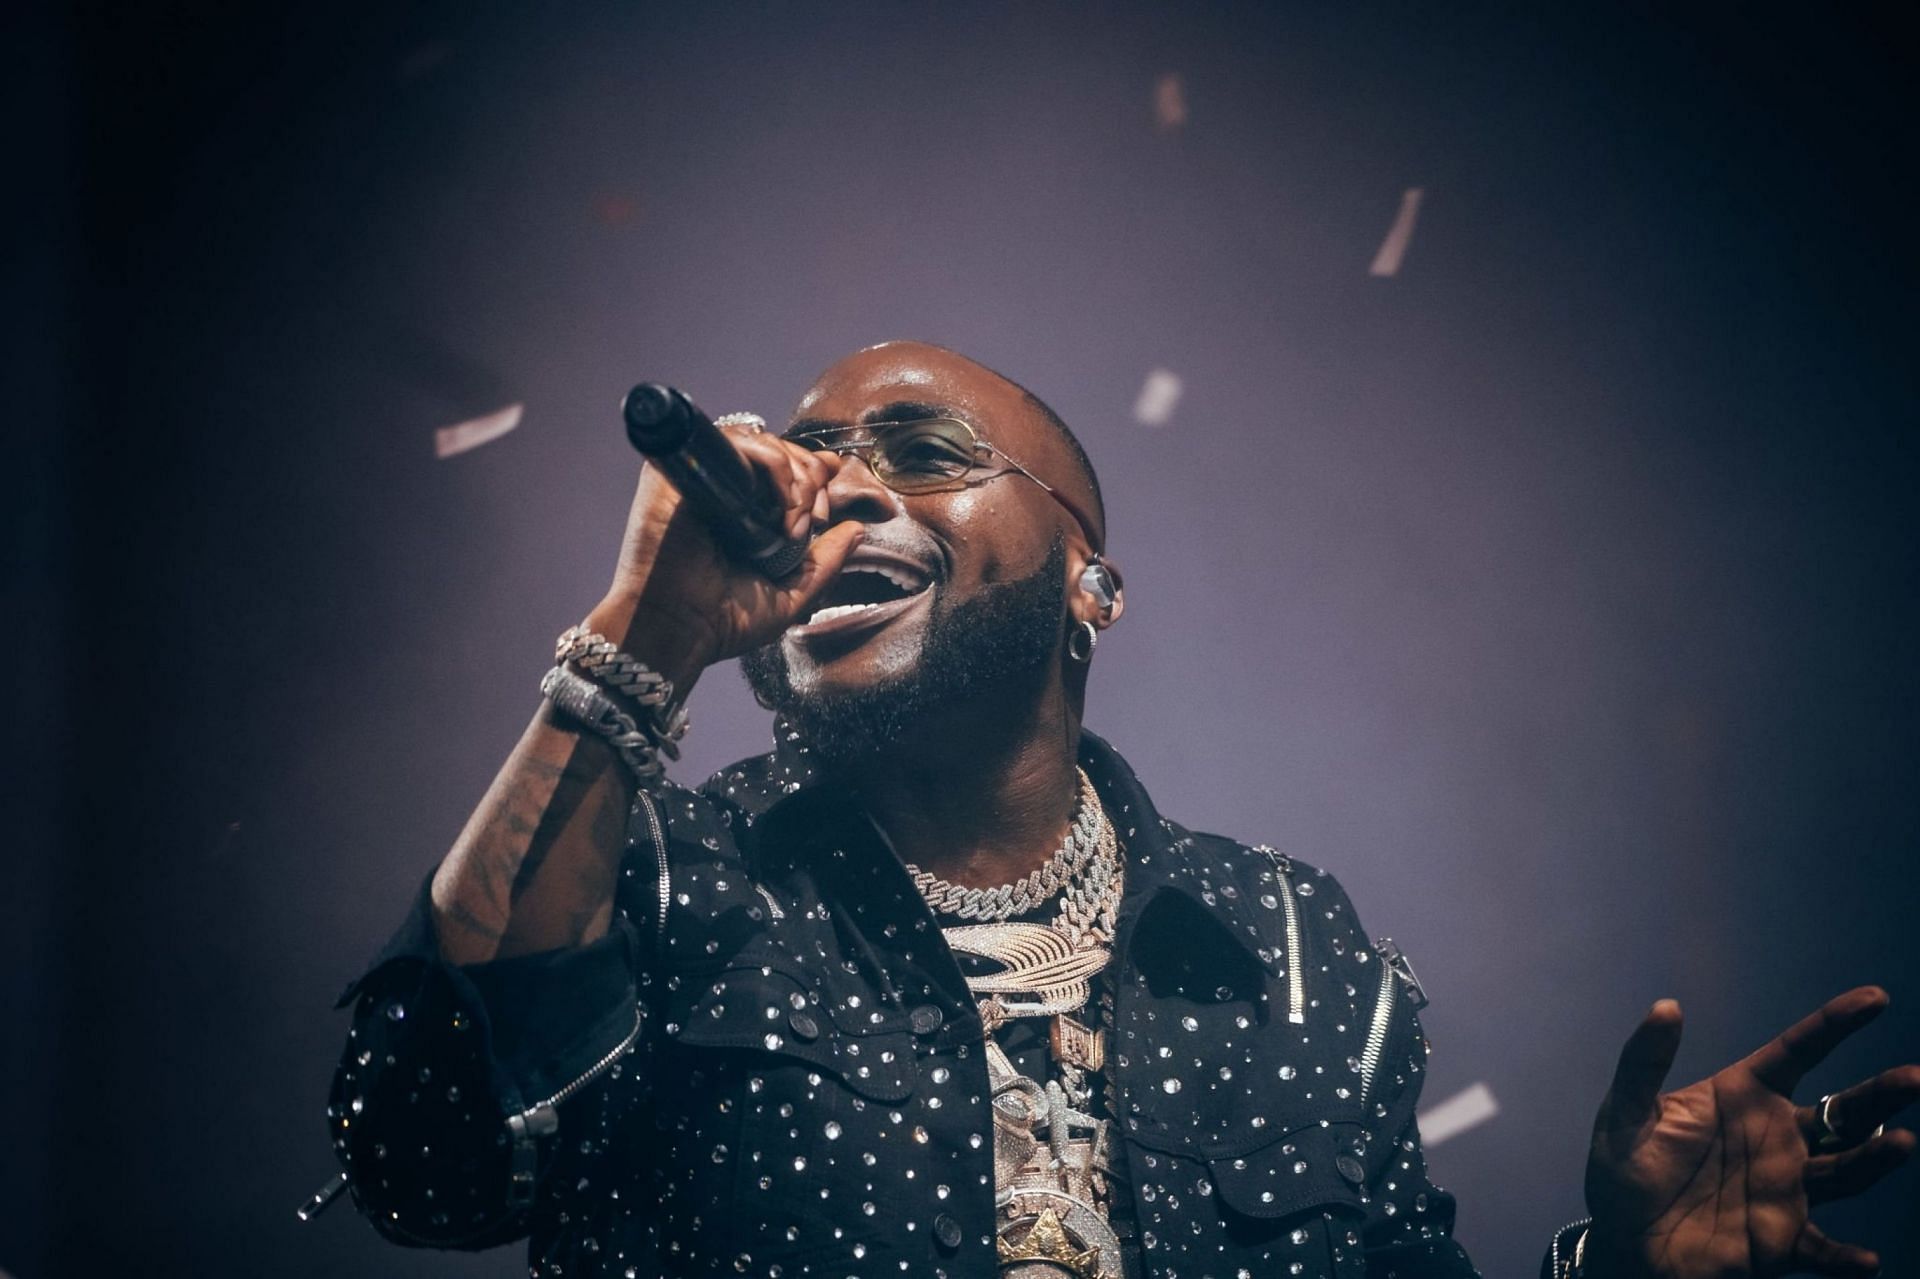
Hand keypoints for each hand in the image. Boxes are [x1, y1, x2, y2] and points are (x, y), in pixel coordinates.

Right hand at [588, 422, 865, 683]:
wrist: (681, 630)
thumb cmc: (725, 621)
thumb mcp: (792, 594)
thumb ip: (826, 562)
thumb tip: (858, 527)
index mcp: (742, 510)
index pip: (785, 466)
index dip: (816, 477)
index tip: (828, 514)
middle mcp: (720, 488)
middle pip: (780, 449)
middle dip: (812, 480)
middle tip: (815, 522)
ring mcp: (701, 476)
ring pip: (764, 442)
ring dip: (796, 476)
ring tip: (796, 523)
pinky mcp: (681, 470)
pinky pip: (738, 442)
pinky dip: (773, 466)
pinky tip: (780, 508)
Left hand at [1584, 987, 1917, 1277]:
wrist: (1624, 1241)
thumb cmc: (1624, 1171)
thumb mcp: (1625, 1113)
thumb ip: (1644, 1062)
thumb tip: (1667, 1006)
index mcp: (1743, 1096)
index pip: (1798, 1051)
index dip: (1835, 1023)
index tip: (1876, 998)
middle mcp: (1776, 1138)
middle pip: (1841, 1111)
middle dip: (1879, 1095)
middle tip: (1913, 1078)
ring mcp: (1787, 1189)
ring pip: (1847, 1170)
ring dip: (1875, 1158)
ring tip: (1900, 1142)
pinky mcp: (1783, 1241)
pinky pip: (1825, 1252)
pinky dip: (1848, 1259)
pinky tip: (1866, 1260)